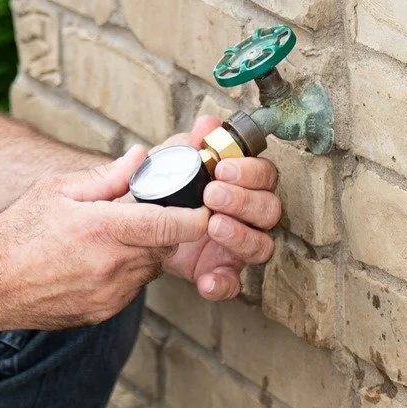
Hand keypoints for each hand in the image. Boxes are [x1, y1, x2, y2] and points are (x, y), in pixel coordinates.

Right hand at [0, 147, 209, 329]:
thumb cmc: (17, 233)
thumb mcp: (56, 190)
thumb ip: (105, 177)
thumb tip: (140, 157)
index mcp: (103, 229)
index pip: (171, 224)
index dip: (197, 217)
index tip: (206, 207)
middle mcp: (112, 265)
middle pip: (165, 246)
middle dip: (164, 229)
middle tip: (145, 213)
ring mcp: (110, 293)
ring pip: (150, 267)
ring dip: (144, 250)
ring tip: (110, 237)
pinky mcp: (103, 311)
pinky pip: (131, 287)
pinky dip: (126, 271)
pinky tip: (96, 260)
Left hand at [157, 116, 281, 300]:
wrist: (136, 222)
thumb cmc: (163, 185)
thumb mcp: (170, 160)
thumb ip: (190, 143)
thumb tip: (207, 123)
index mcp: (241, 183)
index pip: (265, 175)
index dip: (251, 172)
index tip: (222, 168)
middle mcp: (247, 215)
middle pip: (270, 209)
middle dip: (245, 201)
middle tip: (213, 194)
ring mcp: (237, 245)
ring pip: (262, 246)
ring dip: (241, 236)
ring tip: (213, 225)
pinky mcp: (220, 271)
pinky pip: (233, 284)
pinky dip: (223, 284)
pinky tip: (206, 280)